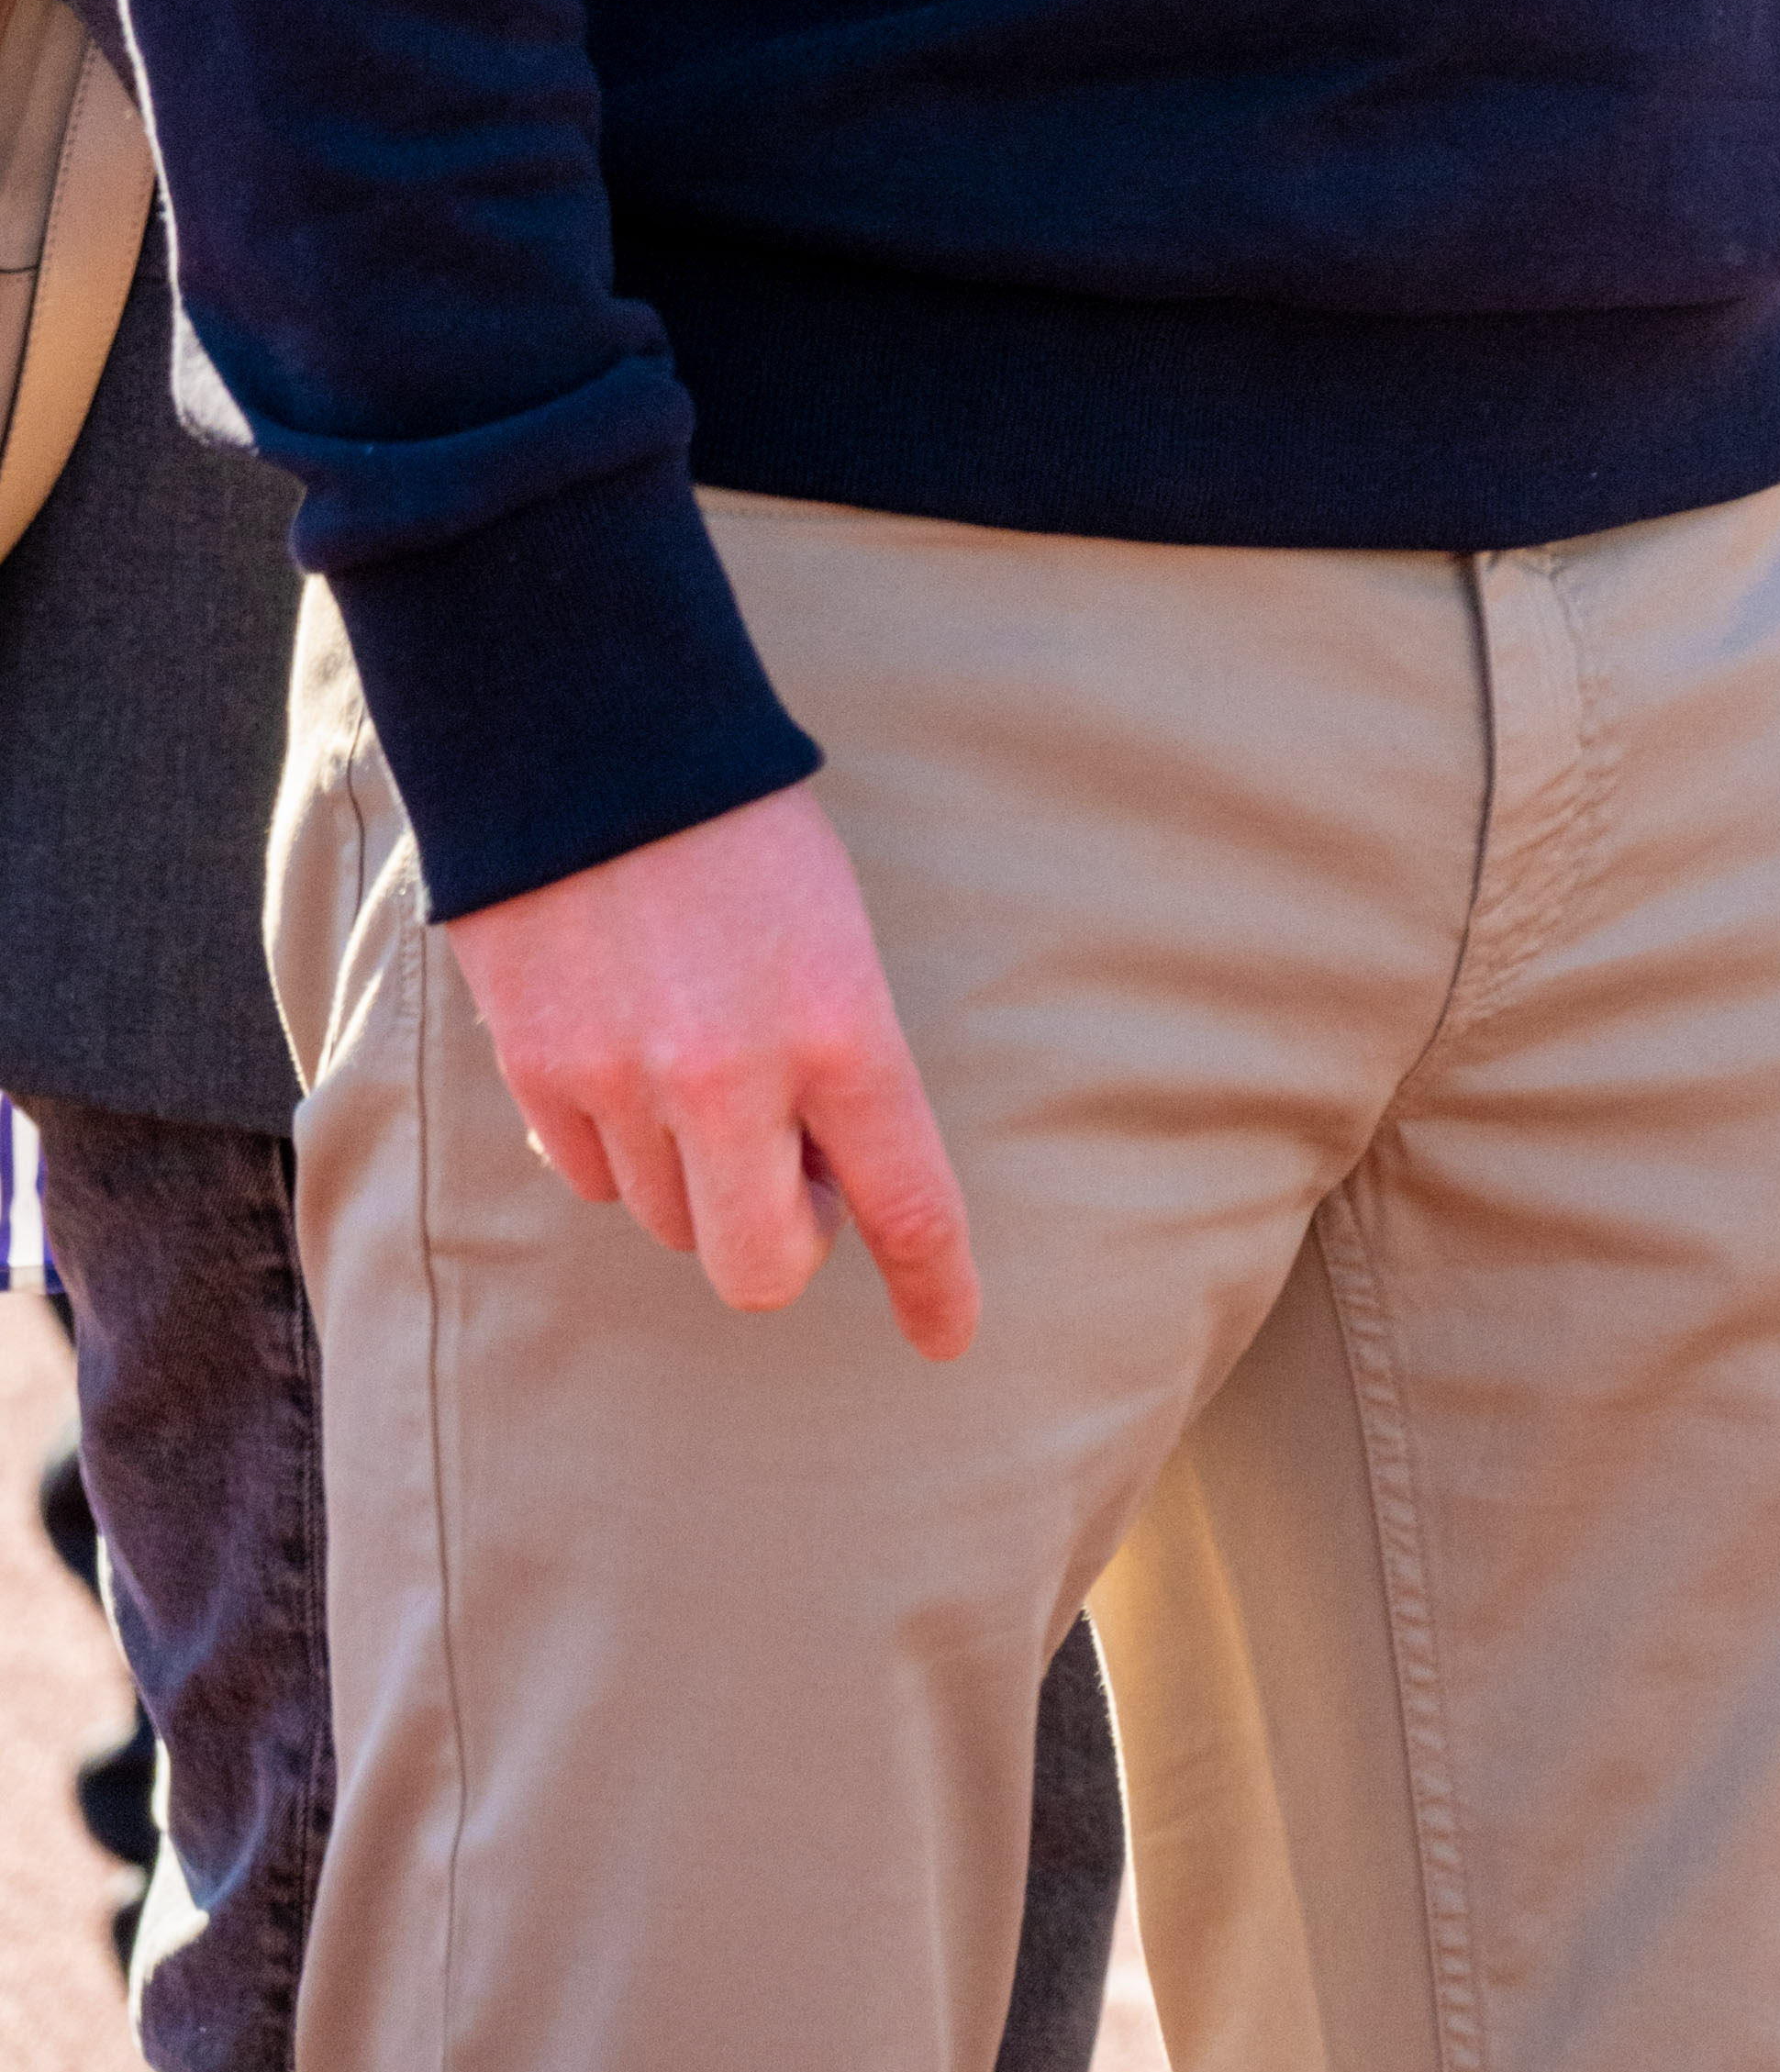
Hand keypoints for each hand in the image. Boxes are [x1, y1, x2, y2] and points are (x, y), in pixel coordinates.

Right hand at [444, 777, 980, 1357]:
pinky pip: (591, 1177)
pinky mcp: (540, 1079)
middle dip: (786, 1241)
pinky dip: (616, 1147)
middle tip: (792, 1167)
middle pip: (764, 1268)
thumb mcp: (829, 924)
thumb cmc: (733, 819)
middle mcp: (734, 1078)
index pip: (908, 1201)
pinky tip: (622, 1057)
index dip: (934, 1284)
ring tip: (697, 1063)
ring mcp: (627, 1087)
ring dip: (697, 1179)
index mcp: (841, 1024)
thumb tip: (814, 1172)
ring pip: (671, 1222)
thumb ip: (833, 1052)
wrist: (587, 736)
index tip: (946, 1334)